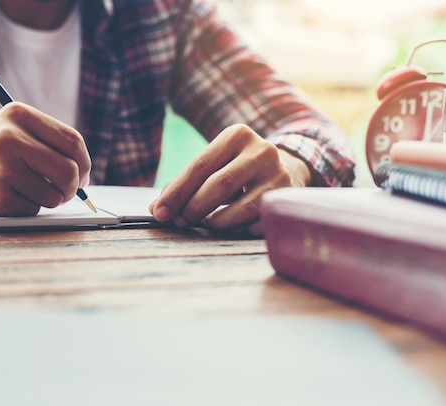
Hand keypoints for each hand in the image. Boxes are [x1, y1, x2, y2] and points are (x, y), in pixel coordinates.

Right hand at [0, 102, 90, 215]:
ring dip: (49, 200)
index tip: (83, 176)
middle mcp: (11, 137)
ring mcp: (4, 167)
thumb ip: (46, 143)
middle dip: (73, 188)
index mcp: (19, 115)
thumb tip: (84, 174)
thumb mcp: (10, 130)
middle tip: (65, 193)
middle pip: (69, 170)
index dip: (85, 163)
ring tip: (27, 191)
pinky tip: (7, 197)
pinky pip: (34, 209)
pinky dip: (27, 208)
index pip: (73, 141)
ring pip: (55, 194)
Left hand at [149, 124, 310, 235]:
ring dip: (217, 222)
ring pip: (242, 209)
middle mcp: (262, 151)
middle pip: (219, 185)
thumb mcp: (214, 165)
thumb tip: (156, 209)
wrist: (286, 168)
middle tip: (180, 222)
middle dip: (193, 208)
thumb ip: (185, 184)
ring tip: (207, 223)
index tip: (159, 213)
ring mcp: (279, 175)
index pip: (199, 166)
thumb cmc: (237, 169)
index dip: (176, 192)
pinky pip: (258, 224)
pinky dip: (239, 230)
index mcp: (237, 136)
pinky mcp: (289, 200)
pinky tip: (233, 226)